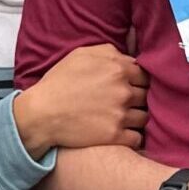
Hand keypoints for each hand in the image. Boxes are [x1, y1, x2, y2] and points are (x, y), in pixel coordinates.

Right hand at [13, 46, 147, 157]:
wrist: (41, 113)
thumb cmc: (59, 82)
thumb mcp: (81, 55)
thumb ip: (109, 51)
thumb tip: (128, 55)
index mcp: (117, 69)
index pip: (145, 74)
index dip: (138, 80)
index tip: (130, 86)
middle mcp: (123, 91)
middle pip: (147, 95)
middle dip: (139, 98)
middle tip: (126, 102)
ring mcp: (120, 114)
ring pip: (145, 117)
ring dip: (137, 118)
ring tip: (124, 118)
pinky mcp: (115, 136)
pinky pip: (137, 138)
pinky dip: (132, 136)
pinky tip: (123, 133)